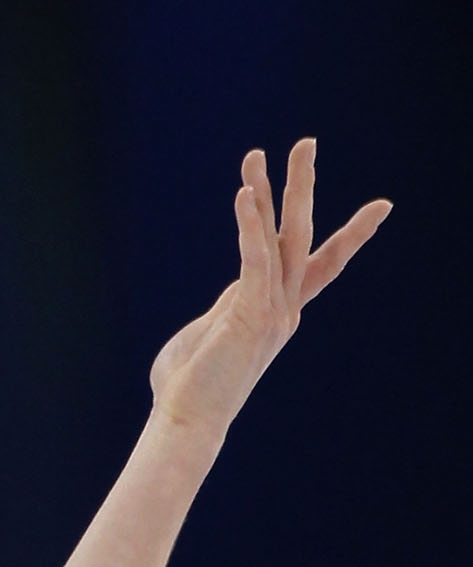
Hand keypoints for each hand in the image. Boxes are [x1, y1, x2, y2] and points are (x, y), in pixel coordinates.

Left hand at [149, 140, 390, 441]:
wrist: (185, 424)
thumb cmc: (187, 388)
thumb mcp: (208, 340)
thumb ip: (222, 315)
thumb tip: (223, 311)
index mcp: (276, 312)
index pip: (319, 266)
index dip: (350, 236)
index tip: (381, 208)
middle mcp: (282, 309)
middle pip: (302, 237)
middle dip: (302, 187)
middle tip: (306, 142)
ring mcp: (270, 311)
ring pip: (281, 239)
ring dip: (271, 192)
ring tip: (261, 151)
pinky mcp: (248, 313)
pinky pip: (254, 258)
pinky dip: (250, 224)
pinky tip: (245, 192)